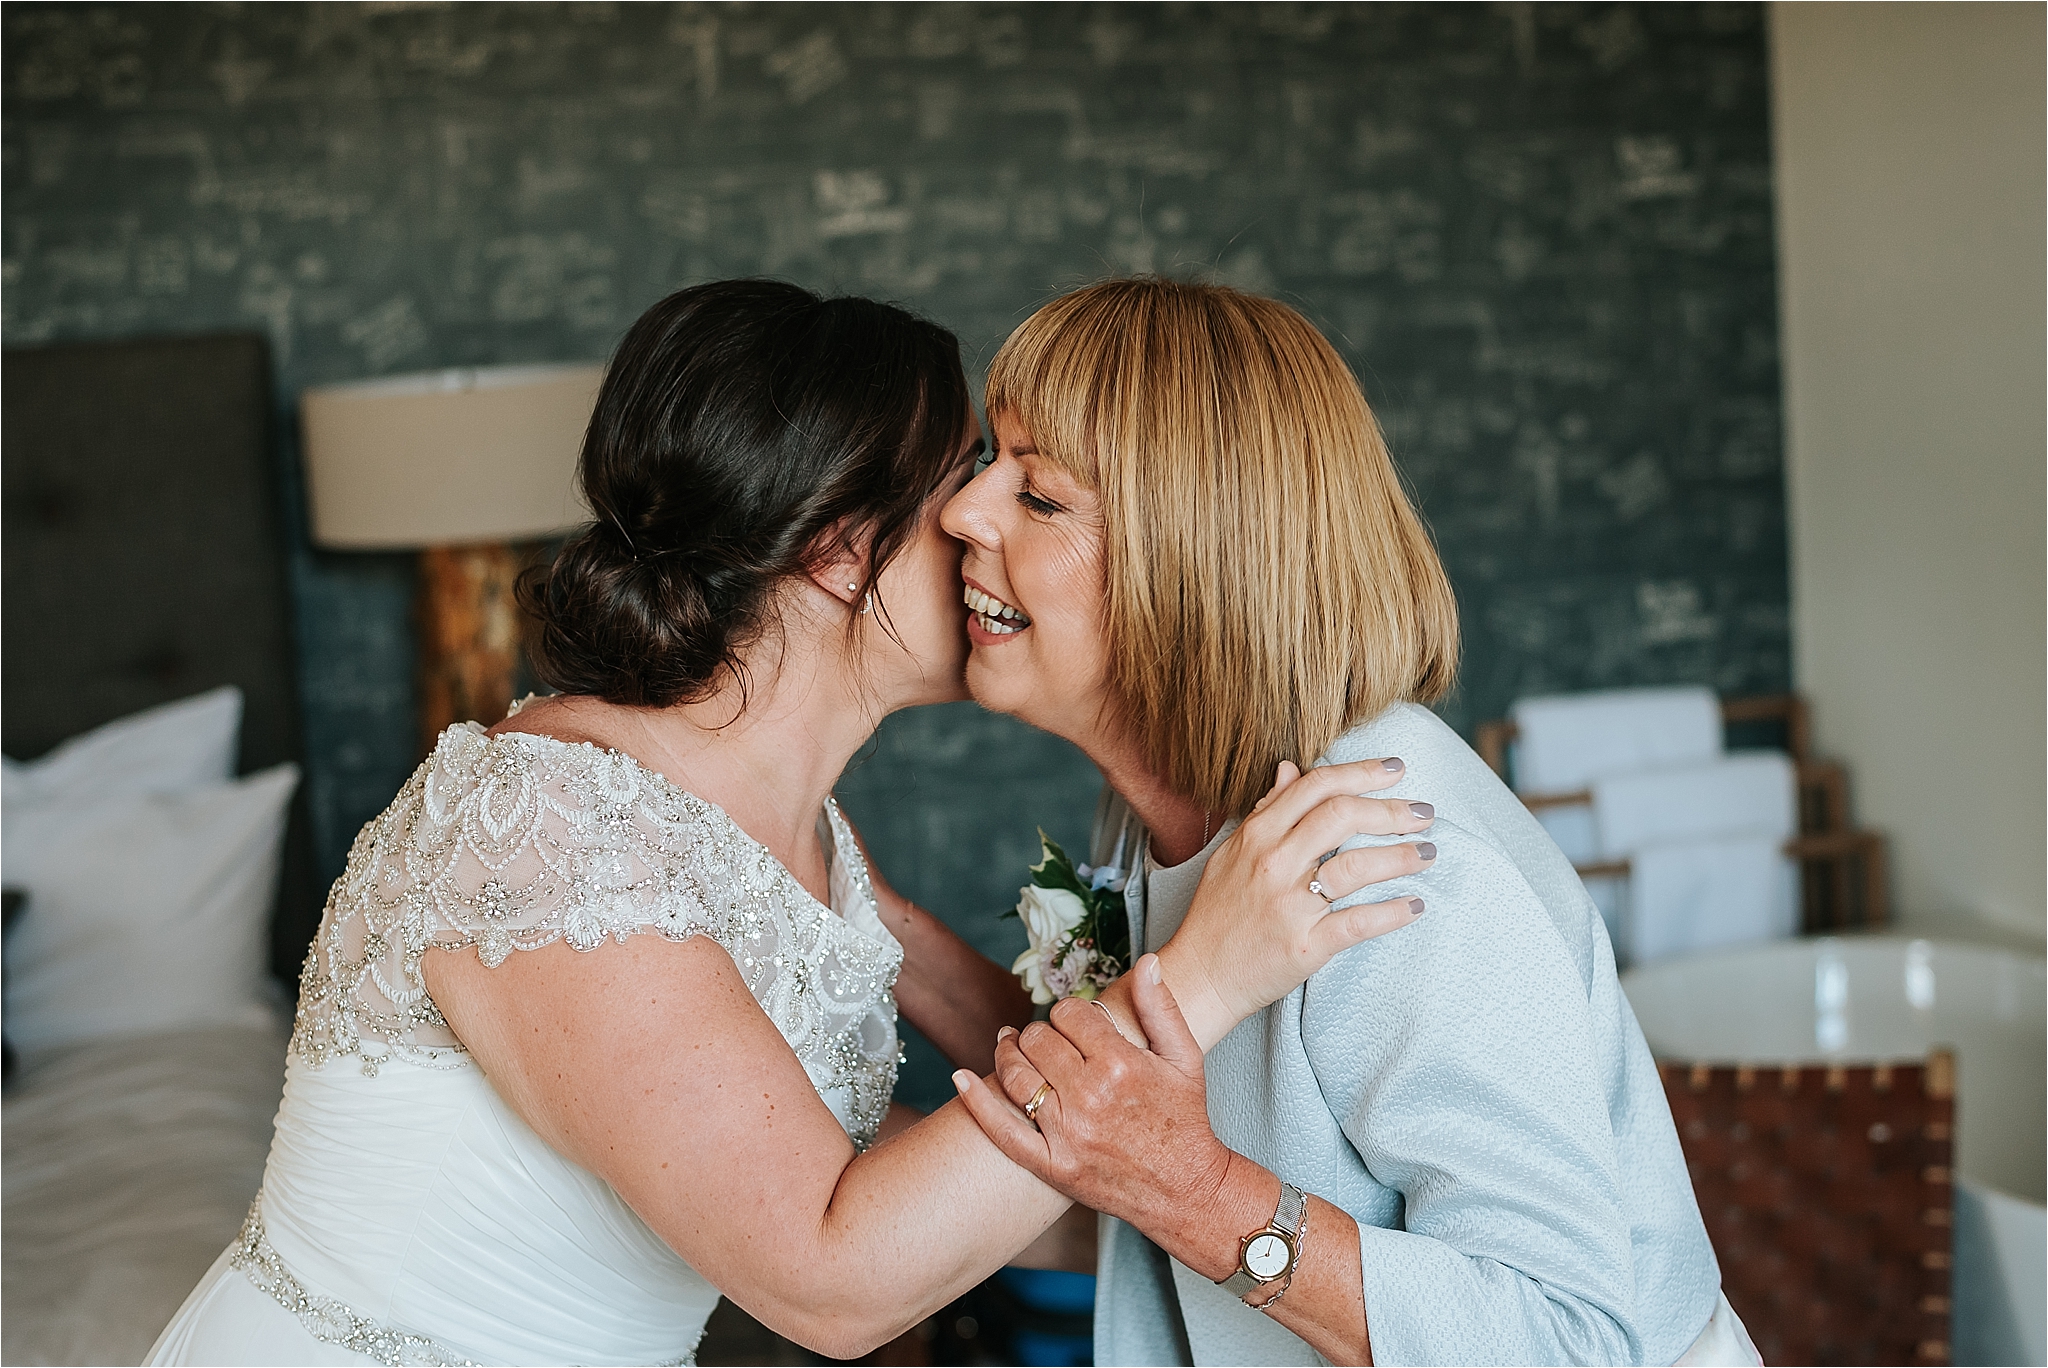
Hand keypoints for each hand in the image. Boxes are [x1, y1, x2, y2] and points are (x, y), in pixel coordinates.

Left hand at [954, 955, 1234, 1251]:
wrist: (1186, 1190)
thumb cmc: (1185, 1120)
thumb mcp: (1185, 1058)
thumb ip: (1160, 1007)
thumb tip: (1146, 961)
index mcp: (1122, 1063)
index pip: (1069, 1013)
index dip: (1069, 1012)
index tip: (1077, 1023)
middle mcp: (1090, 1095)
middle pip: (1038, 1039)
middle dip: (1040, 1033)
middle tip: (1048, 1039)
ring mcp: (1068, 1132)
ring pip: (1016, 1075)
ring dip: (1007, 1054)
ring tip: (1009, 1047)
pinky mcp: (1053, 1165)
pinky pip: (1004, 1130)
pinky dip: (977, 1102)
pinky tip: (961, 1078)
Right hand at [1158, 758, 1433, 1042]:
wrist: (1199, 977)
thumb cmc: (1217, 914)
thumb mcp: (1231, 852)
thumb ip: (1265, 810)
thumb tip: (1290, 770)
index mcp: (1257, 836)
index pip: (1316, 788)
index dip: (1360, 772)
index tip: (1395, 769)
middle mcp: (1273, 864)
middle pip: (1342, 817)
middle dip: (1391, 810)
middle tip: (1425, 812)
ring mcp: (1289, 906)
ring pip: (1356, 867)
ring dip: (1401, 857)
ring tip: (1428, 852)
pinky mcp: (1305, 945)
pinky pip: (1358, 922)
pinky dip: (1393, 913)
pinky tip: (1416, 905)